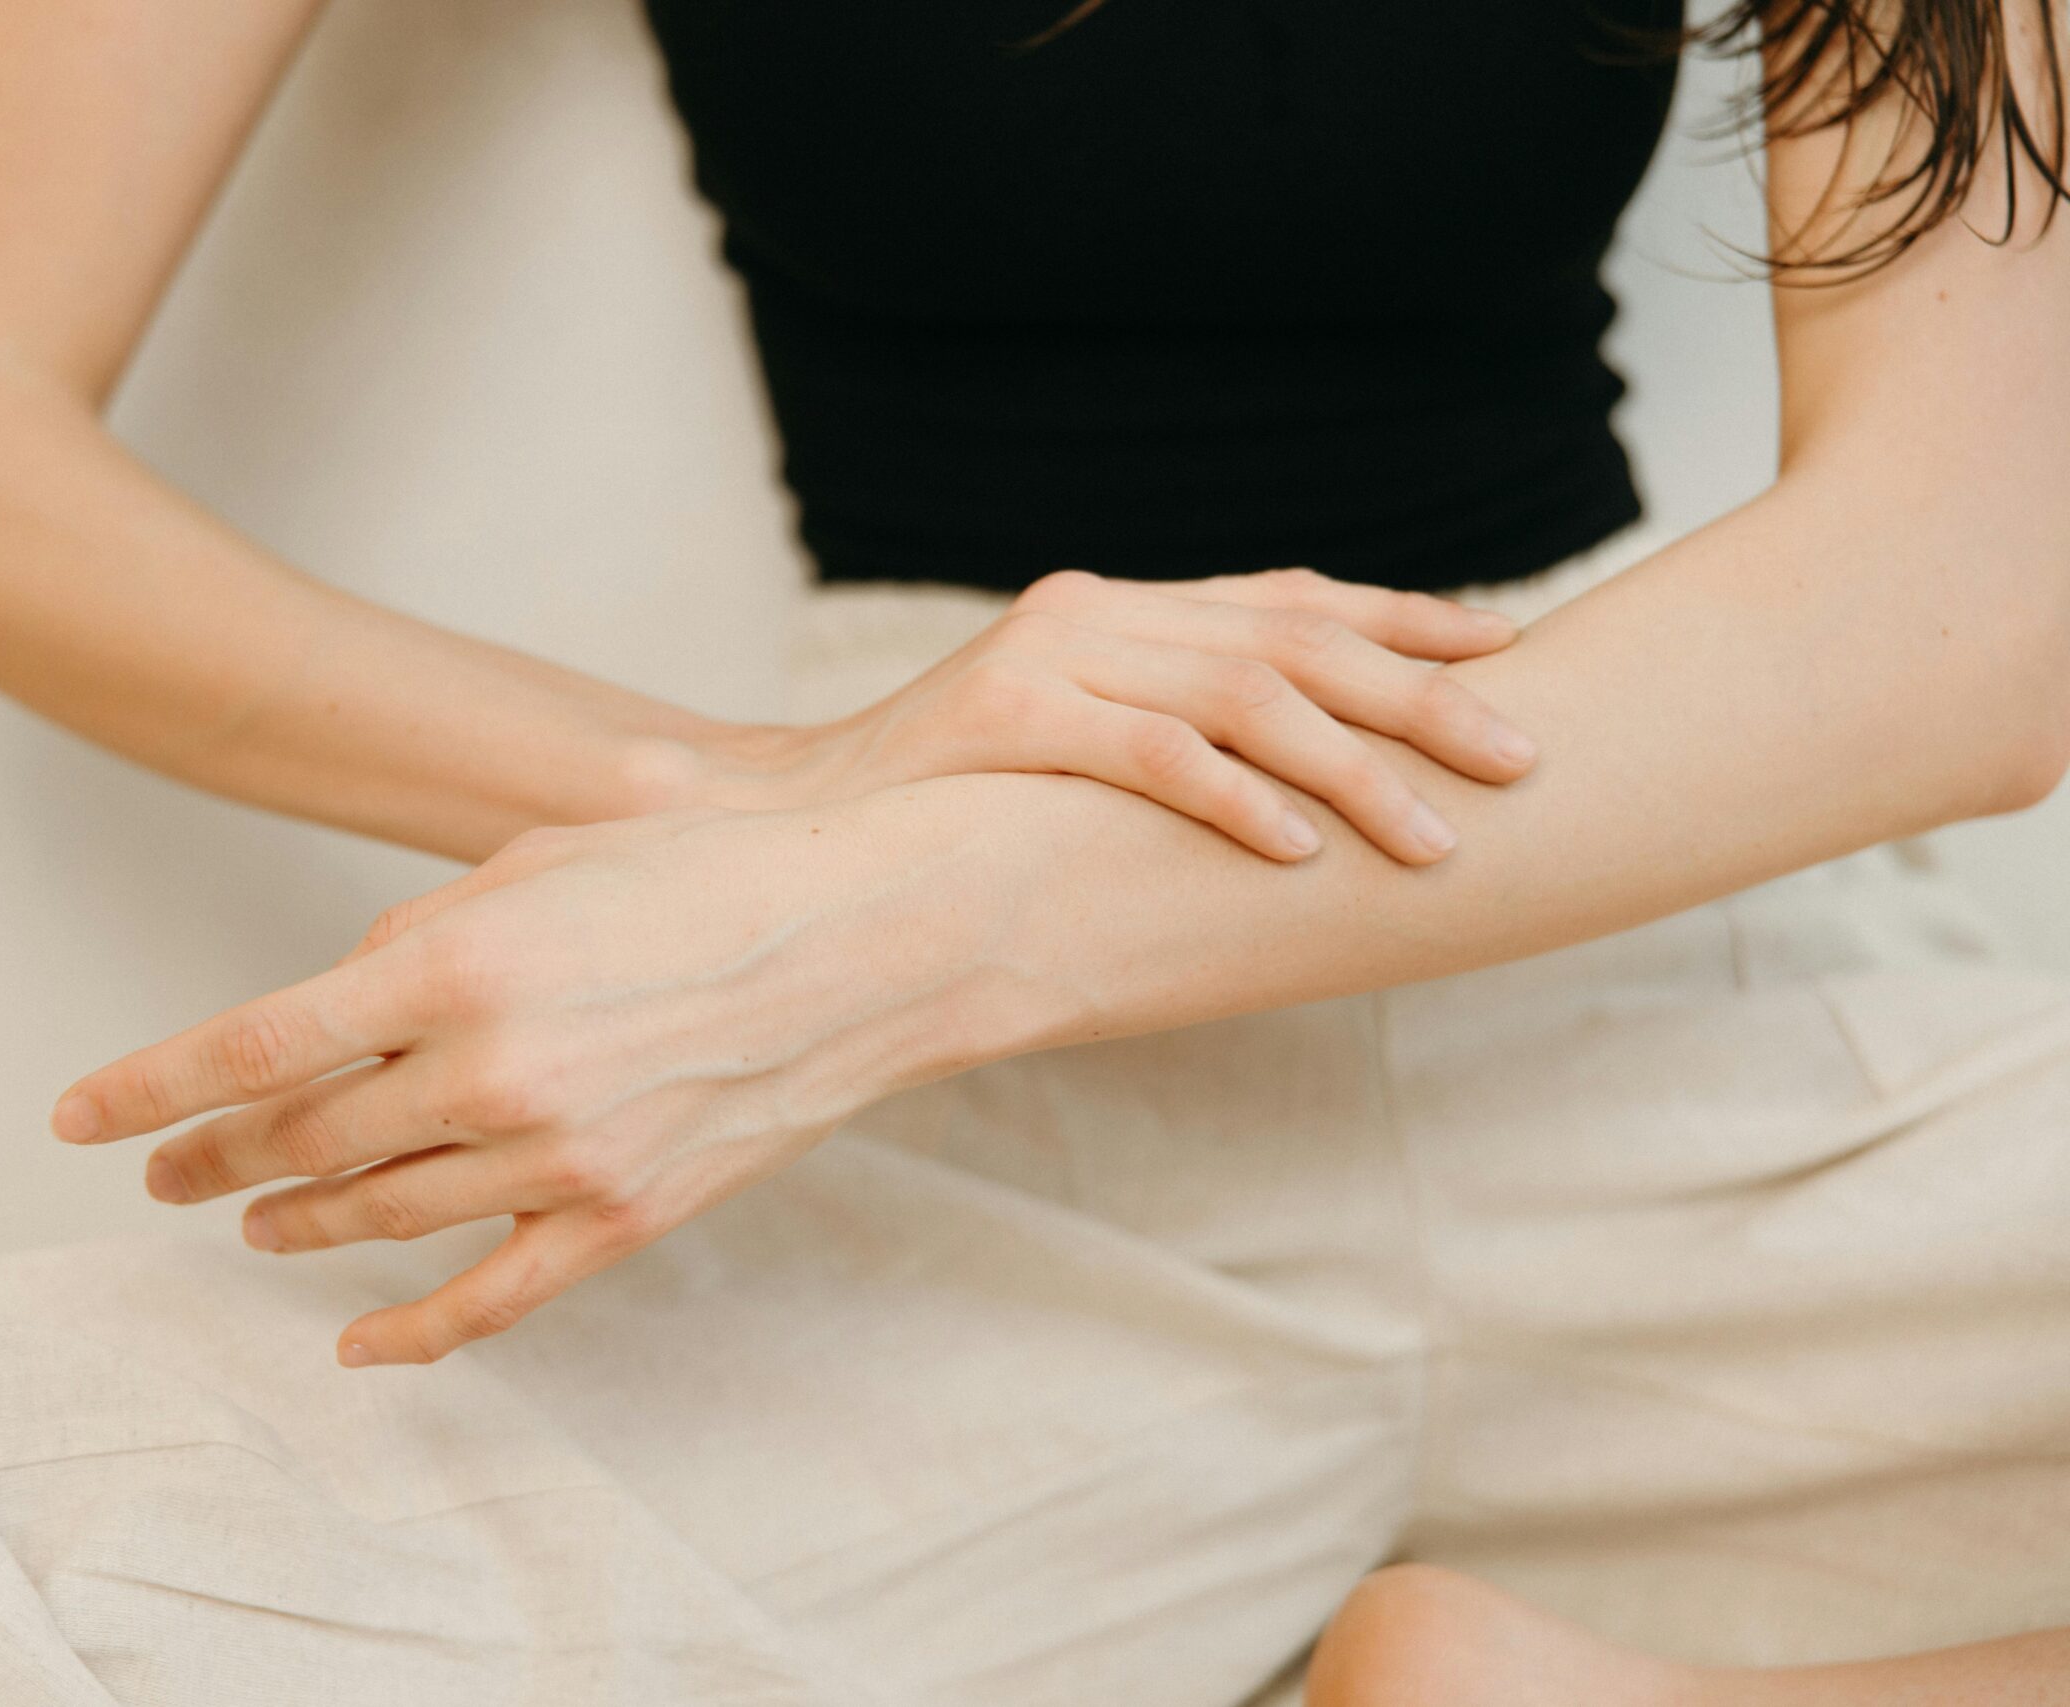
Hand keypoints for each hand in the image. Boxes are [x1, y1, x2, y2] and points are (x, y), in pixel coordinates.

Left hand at [50, 793, 1063, 1366]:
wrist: (876, 932)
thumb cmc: (712, 868)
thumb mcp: (540, 856)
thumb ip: (422, 929)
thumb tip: (350, 994)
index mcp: (453, 965)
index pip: (250, 1047)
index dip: (147, 1090)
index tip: (79, 1119)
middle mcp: (490, 1073)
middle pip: (300, 1141)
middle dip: (207, 1160)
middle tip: (160, 1170)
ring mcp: (559, 1159)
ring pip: (379, 1219)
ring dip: (292, 1226)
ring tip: (247, 1222)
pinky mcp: (624, 1214)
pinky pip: (493, 1299)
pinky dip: (413, 1332)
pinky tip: (357, 1345)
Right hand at [702, 567, 1535, 863]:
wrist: (806, 816)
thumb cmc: (960, 802)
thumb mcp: (1079, 746)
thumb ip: (1176, 729)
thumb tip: (1309, 772)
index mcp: (1125, 608)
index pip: (1291, 597)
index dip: (1407, 618)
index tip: (1510, 647)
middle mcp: (1098, 609)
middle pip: (1293, 640)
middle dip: (1419, 698)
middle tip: (1519, 757)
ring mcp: (1051, 653)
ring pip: (1242, 696)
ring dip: (1354, 769)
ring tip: (1433, 834)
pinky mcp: (1007, 714)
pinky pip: (1153, 753)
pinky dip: (1237, 800)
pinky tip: (1301, 847)